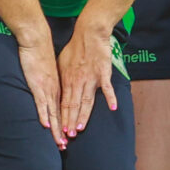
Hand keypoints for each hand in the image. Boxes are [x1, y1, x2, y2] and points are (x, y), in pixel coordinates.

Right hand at [15, 25, 62, 142]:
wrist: (37, 41)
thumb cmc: (41, 54)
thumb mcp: (49, 70)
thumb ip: (50, 81)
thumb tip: (50, 88)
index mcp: (59, 86)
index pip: (64, 109)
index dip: (66, 123)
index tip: (68, 136)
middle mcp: (55, 90)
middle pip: (60, 115)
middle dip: (62, 131)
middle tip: (64, 146)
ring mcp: (47, 89)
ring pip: (54, 113)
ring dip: (57, 129)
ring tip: (59, 143)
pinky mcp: (38, 85)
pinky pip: (42, 103)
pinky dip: (44, 115)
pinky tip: (47, 126)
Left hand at [56, 13, 118, 136]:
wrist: (89, 33)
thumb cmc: (74, 48)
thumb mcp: (61, 62)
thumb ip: (60, 78)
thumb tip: (57, 90)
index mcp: (67, 80)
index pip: (64, 102)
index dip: (62, 116)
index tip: (60, 129)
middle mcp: (78, 81)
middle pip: (73, 105)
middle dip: (70, 121)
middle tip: (68, 135)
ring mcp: (91, 78)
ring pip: (87, 100)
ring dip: (84, 115)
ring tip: (80, 128)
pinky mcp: (103, 73)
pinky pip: (107, 88)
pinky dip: (110, 98)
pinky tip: (113, 108)